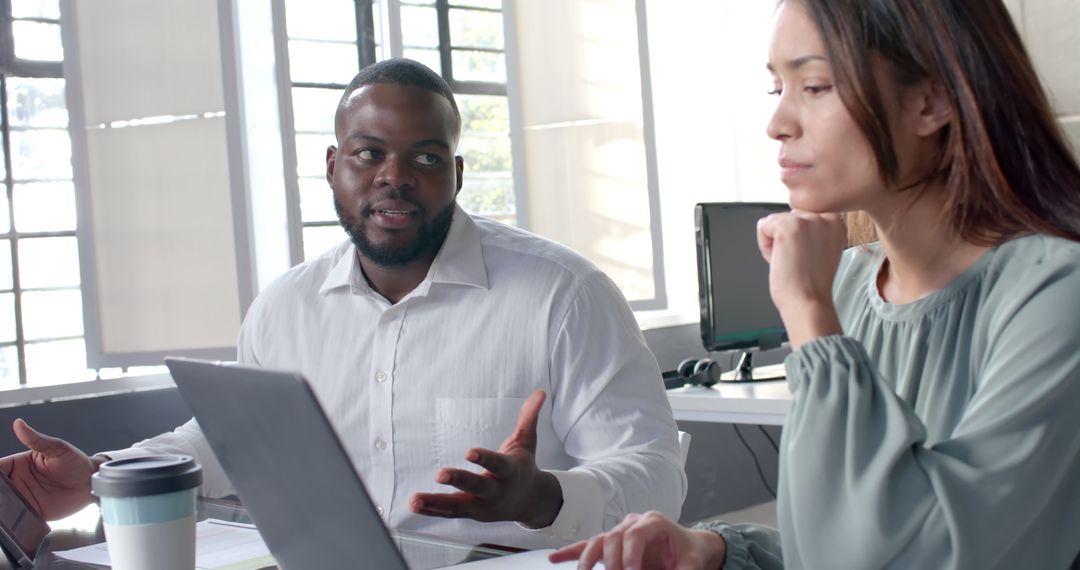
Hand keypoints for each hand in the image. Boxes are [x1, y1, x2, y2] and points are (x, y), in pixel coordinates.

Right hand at [0, 419, 103, 519]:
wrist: (92, 482)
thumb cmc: (75, 461)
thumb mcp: (57, 448)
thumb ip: (36, 439)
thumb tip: (18, 424)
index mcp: (18, 465)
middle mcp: (16, 482)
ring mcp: (22, 498)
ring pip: (2, 505)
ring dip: (0, 508)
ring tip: (1, 511)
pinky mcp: (31, 513)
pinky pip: (15, 519)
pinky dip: (7, 522)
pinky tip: (5, 524)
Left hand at [409, 390, 561, 526]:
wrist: (530, 502)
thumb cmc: (523, 468)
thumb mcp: (527, 442)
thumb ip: (529, 417)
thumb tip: (539, 393)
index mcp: (510, 471)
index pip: (498, 464)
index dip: (485, 458)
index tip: (469, 452)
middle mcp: (496, 491)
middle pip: (477, 487)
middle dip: (459, 481)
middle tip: (440, 474)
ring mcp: (483, 506)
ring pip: (458, 506)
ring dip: (436, 503)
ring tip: (415, 499)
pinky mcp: (471, 514)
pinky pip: (449, 513)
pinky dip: (432, 510)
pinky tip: (415, 505)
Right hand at [549, 511, 726, 569]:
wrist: (688, 548)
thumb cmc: (689, 554)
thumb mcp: (692, 564)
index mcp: (654, 522)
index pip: (635, 533)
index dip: (630, 554)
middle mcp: (633, 523)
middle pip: (613, 537)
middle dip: (611, 562)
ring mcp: (620, 532)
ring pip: (598, 541)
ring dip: (587, 559)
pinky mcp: (611, 544)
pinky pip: (589, 546)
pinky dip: (572, 552)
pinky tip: (555, 558)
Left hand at [756, 210, 846, 346]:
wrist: (809, 303)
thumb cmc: (811, 284)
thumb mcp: (822, 248)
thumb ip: (813, 230)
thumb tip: (793, 217)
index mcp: (836, 222)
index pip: (802, 217)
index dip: (798, 240)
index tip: (808, 258)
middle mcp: (824, 217)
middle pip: (787, 216)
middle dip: (786, 239)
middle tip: (799, 261)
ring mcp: (806, 220)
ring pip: (773, 221)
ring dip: (775, 243)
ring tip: (791, 262)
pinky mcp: (787, 227)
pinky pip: (762, 227)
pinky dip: (765, 247)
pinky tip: (781, 260)